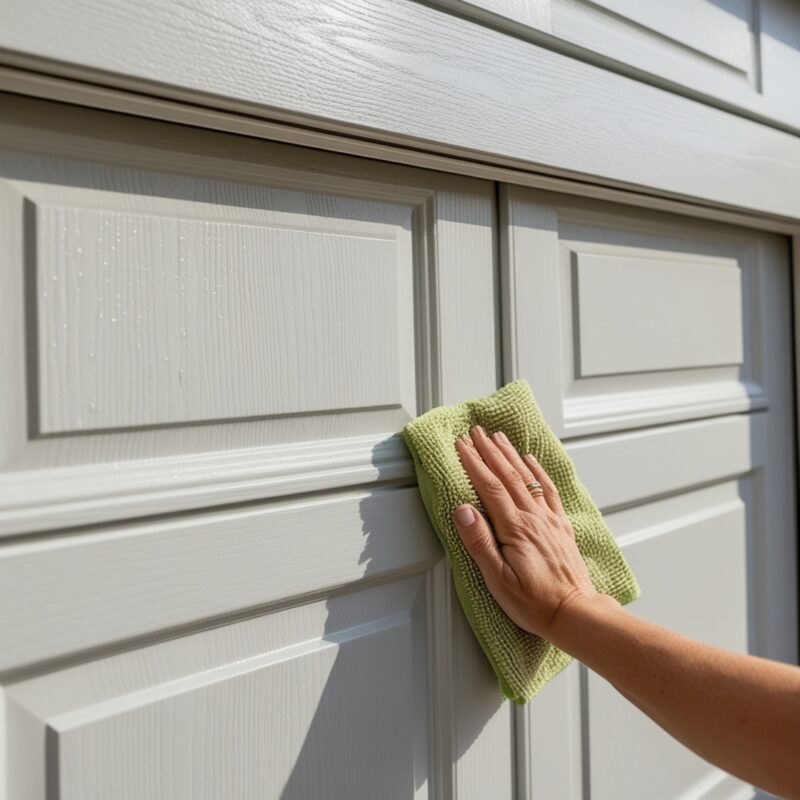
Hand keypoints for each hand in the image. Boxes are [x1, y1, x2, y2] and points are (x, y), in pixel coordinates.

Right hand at [452, 425, 605, 638]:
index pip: (489, 486)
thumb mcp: (497, 580)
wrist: (575, 613)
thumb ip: (479, 542)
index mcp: (515, 528)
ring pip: (527, 477)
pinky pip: (549, 490)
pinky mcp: (561, 526)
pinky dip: (538, 471)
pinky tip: (531, 461)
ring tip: (498, 437)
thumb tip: (462, 510)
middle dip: (489, 450)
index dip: (473, 462)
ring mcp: (549, 520)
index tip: (461, 444)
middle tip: (475, 431)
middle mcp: (533, 517)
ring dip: (510, 454)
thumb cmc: (534, 602)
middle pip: (507, 474)